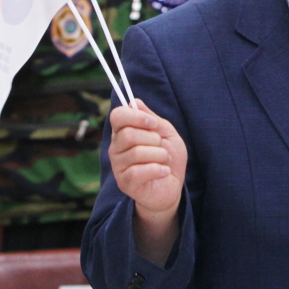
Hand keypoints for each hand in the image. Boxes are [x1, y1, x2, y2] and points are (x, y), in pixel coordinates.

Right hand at [109, 100, 187, 262]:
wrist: (171, 187)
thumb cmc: (167, 158)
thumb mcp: (166, 133)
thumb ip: (151, 118)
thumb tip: (134, 100)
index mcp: (124, 132)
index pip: (117, 116)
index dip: (136, 116)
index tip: (154, 123)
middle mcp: (116, 148)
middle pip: (128, 134)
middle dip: (154, 139)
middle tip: (161, 148)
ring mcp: (118, 166)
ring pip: (137, 152)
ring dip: (159, 156)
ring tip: (163, 162)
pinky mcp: (125, 182)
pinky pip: (141, 170)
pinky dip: (159, 169)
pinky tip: (162, 172)